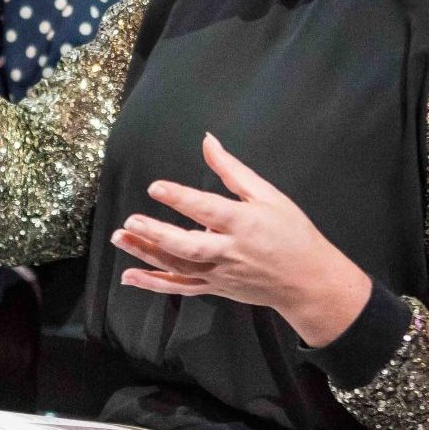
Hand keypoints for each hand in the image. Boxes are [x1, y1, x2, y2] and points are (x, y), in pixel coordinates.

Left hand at [111, 133, 371, 348]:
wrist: (308, 281)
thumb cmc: (292, 233)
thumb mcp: (269, 196)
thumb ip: (233, 170)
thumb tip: (208, 141)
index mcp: (244, 223)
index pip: (207, 209)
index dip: (180, 198)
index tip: (156, 187)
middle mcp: (229, 252)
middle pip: (188, 245)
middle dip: (157, 234)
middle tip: (131, 221)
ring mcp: (220, 273)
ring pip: (178, 267)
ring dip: (146, 254)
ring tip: (120, 238)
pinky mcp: (215, 287)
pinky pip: (180, 287)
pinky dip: (154, 284)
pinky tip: (130, 276)